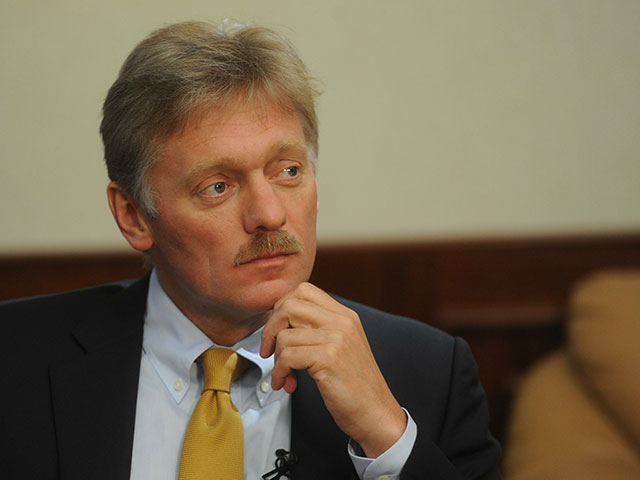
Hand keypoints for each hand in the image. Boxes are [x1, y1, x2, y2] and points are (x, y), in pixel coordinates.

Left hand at [260, 282, 406, 457]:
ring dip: (276, 359)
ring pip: (284, 335)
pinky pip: (287, 357)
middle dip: (271, 328)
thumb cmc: (355, 385)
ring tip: (285, 375)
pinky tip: (286, 383)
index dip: (282, 307)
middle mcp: (342, 321)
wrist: (376, 412)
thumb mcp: (342, 346)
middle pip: (289, 305)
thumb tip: (281, 322)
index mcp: (345, 315)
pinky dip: (279, 373)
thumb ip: (320, 329)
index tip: (277, 329)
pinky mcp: (328, 358)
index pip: (304, 290)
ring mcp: (336, 338)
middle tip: (269, 349)